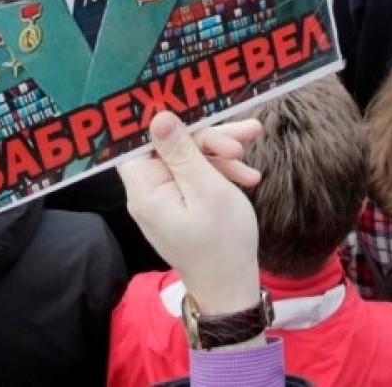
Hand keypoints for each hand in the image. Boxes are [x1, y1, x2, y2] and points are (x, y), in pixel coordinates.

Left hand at [119, 110, 262, 315]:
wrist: (232, 288)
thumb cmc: (222, 244)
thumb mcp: (208, 190)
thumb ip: (183, 152)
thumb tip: (159, 116)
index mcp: (145, 189)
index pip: (139, 140)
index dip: (162, 120)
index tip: (189, 102)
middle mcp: (147, 192)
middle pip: (170, 146)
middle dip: (208, 137)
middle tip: (246, 133)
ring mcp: (163, 199)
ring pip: (187, 159)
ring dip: (220, 153)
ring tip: (252, 150)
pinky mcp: (179, 204)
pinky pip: (194, 177)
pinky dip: (219, 173)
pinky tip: (247, 176)